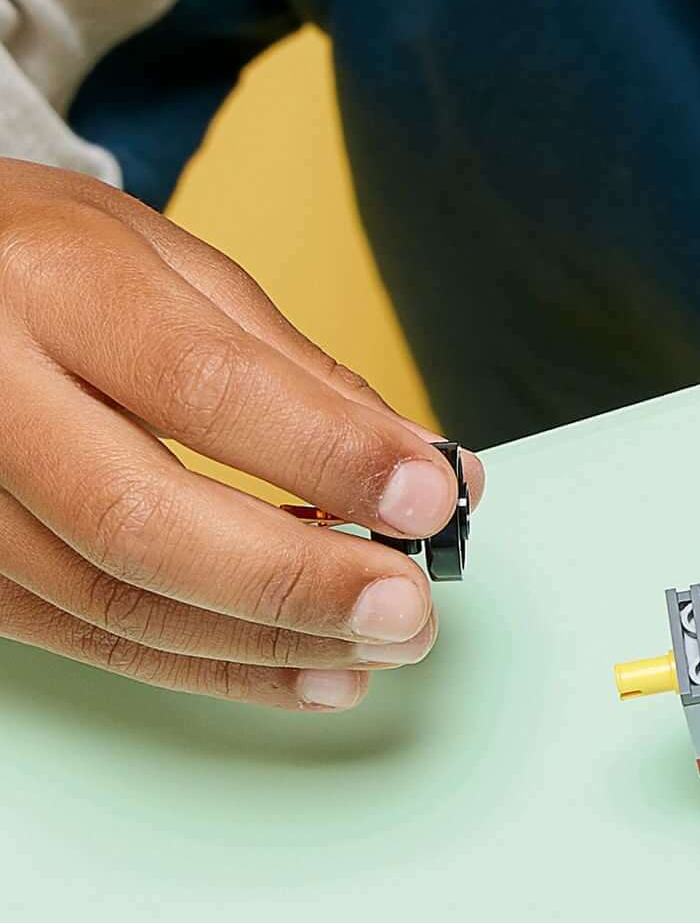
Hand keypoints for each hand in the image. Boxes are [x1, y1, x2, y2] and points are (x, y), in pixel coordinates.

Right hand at [0, 161, 481, 709]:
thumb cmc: (48, 261)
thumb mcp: (174, 268)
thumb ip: (297, 370)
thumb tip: (419, 462)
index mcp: (55, 288)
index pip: (204, 387)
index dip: (326, 453)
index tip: (428, 496)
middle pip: (140, 519)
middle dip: (295, 580)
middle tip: (407, 606)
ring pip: (108, 599)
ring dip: (259, 642)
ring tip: (372, 646)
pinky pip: (78, 632)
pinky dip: (197, 658)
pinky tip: (289, 662)